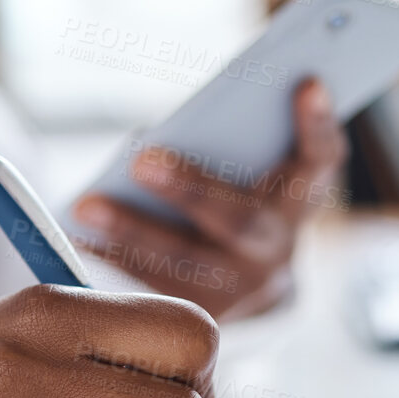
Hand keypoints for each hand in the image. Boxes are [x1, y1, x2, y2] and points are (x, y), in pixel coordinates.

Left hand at [72, 78, 347, 320]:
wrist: (253, 282)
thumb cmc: (241, 197)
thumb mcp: (250, 167)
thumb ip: (223, 144)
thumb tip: (151, 141)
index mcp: (299, 198)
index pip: (320, 157)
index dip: (317, 124)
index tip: (307, 83)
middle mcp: (276, 246)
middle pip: (238, 219)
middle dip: (190, 188)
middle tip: (141, 160)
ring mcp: (241, 287)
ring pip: (186, 261)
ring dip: (132, 231)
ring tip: (86, 205)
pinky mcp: (203, 314)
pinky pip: (153, 288)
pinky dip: (113, 259)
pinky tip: (79, 238)